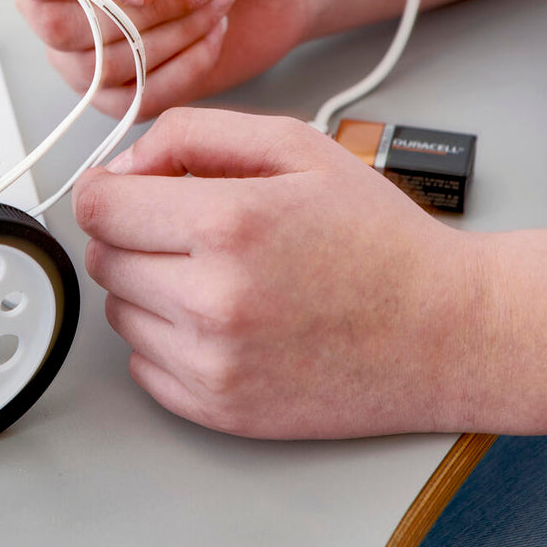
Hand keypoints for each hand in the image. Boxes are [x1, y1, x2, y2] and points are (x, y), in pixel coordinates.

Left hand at [72, 107, 484, 438]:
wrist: (448, 330)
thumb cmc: (379, 237)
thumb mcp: (296, 146)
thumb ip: (196, 135)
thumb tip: (124, 164)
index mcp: (228, 225)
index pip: (98, 207)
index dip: (108, 188)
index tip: (127, 189)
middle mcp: (213, 300)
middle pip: (103, 259)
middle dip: (134, 233)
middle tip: (193, 229)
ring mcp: (214, 364)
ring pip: (119, 312)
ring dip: (150, 287)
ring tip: (219, 274)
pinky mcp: (221, 410)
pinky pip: (144, 366)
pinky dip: (168, 339)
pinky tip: (223, 319)